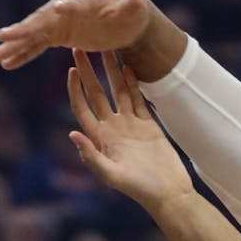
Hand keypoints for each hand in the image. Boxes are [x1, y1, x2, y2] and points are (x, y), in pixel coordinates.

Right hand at [0, 0, 151, 69]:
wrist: (126, 21)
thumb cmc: (132, 14)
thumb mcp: (136, 11)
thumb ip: (133, 7)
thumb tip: (136, 2)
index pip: (69, 4)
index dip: (62, 9)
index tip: (53, 12)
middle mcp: (64, 6)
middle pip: (40, 19)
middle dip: (21, 30)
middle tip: (2, 36)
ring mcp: (57, 21)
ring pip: (32, 35)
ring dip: (12, 46)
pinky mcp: (57, 34)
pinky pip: (35, 45)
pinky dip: (21, 54)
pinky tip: (6, 64)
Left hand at [68, 50, 193, 209]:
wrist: (168, 193)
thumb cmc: (139, 189)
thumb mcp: (112, 175)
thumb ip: (92, 156)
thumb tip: (73, 134)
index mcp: (100, 139)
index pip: (83, 107)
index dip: (75, 89)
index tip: (71, 70)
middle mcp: (112, 129)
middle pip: (97, 94)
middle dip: (88, 72)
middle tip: (80, 48)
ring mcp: (130, 125)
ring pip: (118, 91)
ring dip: (111, 71)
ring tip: (106, 48)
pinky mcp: (148, 125)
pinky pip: (138, 99)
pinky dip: (134, 83)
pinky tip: (128, 67)